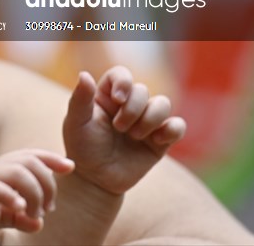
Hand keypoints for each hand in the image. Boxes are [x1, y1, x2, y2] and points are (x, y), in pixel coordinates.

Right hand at [0, 150, 73, 245]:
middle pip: (29, 161)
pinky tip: (17, 208)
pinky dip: (9, 195)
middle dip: (48, 183)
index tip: (69, 167)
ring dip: (33, 191)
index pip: (29, 156)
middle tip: (47, 208)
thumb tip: (38, 223)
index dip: (51, 158)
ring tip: (33, 212)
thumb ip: (15, 216)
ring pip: (16, 170)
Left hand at [62, 67, 185, 194]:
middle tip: (119, 128)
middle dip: (133, 108)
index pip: (121, 74)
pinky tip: (156, 140)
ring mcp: (146, 121)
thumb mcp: (76, 123)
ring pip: (163, 103)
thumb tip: (84, 75)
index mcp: (107, 95)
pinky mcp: (161, 140)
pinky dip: (172, 129)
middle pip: (143, 90)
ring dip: (150, 118)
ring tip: (134, 136)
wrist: (96, 179)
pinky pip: (178, 126)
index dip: (123, 82)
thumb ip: (80, 99)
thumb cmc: (82, 148)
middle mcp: (129, 105)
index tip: (117, 99)